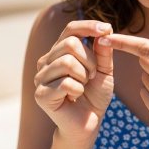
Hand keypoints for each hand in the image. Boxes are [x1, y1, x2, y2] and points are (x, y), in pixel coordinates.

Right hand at [34, 20, 113, 140]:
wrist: (88, 122)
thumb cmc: (95, 94)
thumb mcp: (104, 69)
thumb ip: (103, 51)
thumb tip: (104, 31)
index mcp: (60, 51)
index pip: (71, 29)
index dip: (88, 26)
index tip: (107, 29)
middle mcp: (47, 60)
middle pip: (70, 44)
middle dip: (90, 60)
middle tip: (92, 75)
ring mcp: (41, 77)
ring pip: (67, 62)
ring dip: (84, 76)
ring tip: (83, 86)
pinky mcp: (41, 94)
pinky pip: (65, 83)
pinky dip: (78, 89)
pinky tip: (75, 96)